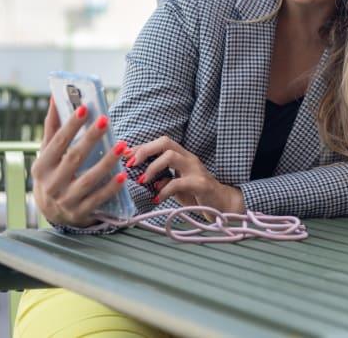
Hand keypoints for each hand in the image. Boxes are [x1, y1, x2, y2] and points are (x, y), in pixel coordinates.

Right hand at [31, 98, 130, 226]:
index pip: (58, 142)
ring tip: (122, 145)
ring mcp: (66, 200)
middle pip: (74, 158)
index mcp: (42, 166)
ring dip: (107, 162)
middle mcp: (51, 184)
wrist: (51, 212)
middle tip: (106, 120)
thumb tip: (55, 97)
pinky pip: (98, 199)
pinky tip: (122, 176)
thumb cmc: (52, 173)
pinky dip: (110, 188)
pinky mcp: (81, 213)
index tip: (84, 108)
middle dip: (90, 138)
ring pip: (89, 180)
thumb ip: (52, 127)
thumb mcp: (47, 154)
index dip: (71, 125)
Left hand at [130, 136, 244, 214]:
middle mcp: (189, 158)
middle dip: (144, 150)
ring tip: (143, 181)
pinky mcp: (200, 184)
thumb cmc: (196, 193)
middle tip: (130, 164)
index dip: (142, 147)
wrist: (222, 204)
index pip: (160, 143)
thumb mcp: (175, 184)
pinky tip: (156, 199)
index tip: (125, 155)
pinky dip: (164, 191)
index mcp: (182, 156)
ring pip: (171, 156)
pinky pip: (178, 183)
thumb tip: (142, 178)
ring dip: (152, 168)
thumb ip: (161, 179)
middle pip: (165, 142)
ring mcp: (196, 169)